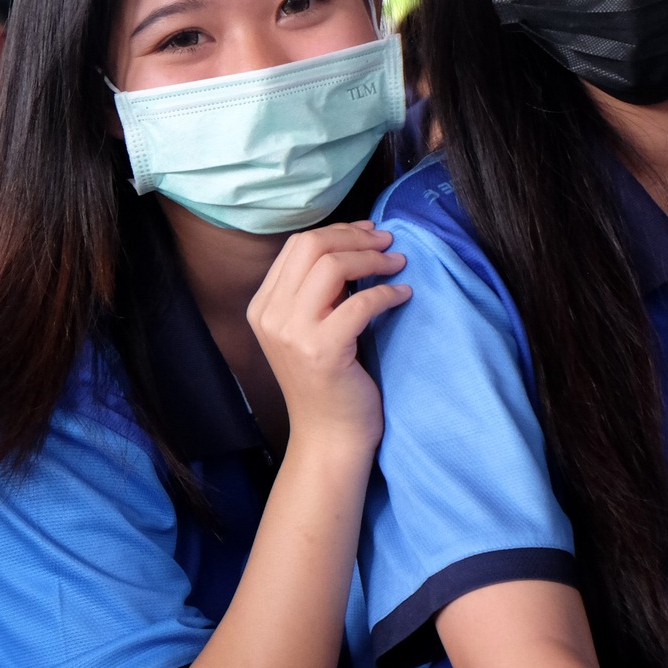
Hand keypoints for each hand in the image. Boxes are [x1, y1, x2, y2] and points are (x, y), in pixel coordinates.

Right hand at [247, 222, 408, 447]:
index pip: (298, 246)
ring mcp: (293, 334)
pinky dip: (387, 292)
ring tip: (399, 263)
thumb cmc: (328, 381)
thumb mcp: (309, 329)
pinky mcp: (323, 350)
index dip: (338, 231)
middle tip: (388, 242)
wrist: (328, 436)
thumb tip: (354, 242)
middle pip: (313, 247)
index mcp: (263, 306)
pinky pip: (360, 302)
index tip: (369, 232)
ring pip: (333, 266)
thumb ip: (316, 291)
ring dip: (373, 258)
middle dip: (356, 237)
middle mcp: (270, 316)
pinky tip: (404, 294)